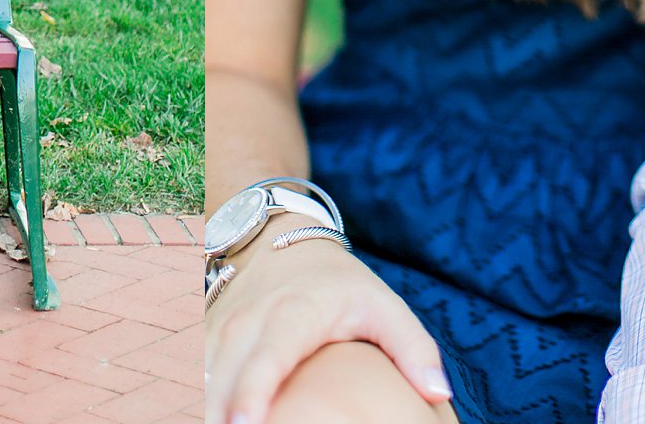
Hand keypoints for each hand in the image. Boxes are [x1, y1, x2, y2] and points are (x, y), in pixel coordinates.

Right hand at [205, 235, 450, 423]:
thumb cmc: (339, 283)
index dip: (254, 392)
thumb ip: (413, 347)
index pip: (269, 356)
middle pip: (229, 376)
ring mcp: (224, 329)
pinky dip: (211, 407)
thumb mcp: (383, 303)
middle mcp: (251, 320)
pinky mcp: (211, 339)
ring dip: (213, 414)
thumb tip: (439, 393)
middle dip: (224, 416)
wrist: (279, 237)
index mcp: (294, 312)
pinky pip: (205, 380)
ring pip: (210, 380)